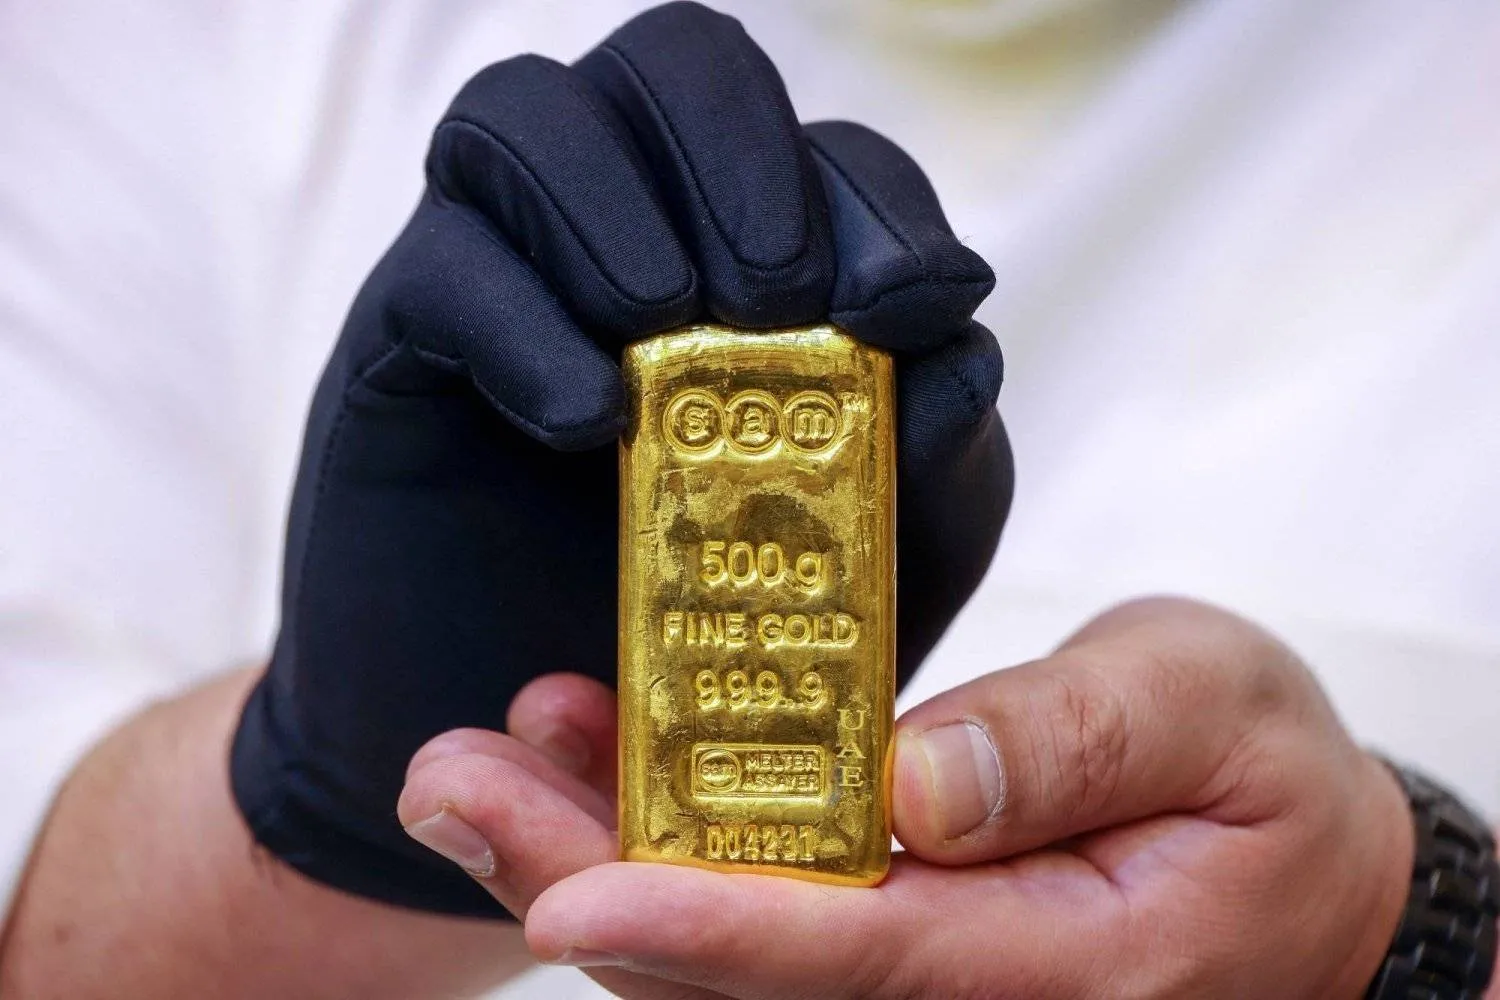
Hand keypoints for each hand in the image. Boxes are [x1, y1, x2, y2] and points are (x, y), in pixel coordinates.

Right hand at [231, 1, 1011, 915]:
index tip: (911, 308)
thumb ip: (935, 455)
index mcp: (758, 260)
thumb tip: (965, 347)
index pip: (828, 153)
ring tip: (658, 338)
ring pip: (529, 115)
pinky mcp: (401, 345)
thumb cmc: (721, 635)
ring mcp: (508, 271)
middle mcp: (632, 229)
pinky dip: (517, 323)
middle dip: (743, 162)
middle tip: (774, 299)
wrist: (549, 755)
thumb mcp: (873, 563)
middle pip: (677, 63)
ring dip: (614, 207)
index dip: (880, 207)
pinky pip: (437, 265)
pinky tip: (584, 420)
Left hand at [400, 597, 1417, 997]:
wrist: (1299, 867)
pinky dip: (660, 840)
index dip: (707, 921)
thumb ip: (1072, 740)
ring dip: (588, 853)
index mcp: (1061, 959)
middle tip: (453, 783)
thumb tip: (918, 780)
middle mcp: (969, 993)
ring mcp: (923, 978)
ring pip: (724, 950)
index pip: (858, 953)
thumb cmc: (1263, 780)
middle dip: (582, 876)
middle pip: (745, 968)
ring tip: (479, 765)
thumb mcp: (1207, 705)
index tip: (570, 883)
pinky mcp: (894, 940)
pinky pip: (757, 914)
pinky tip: (585, 760)